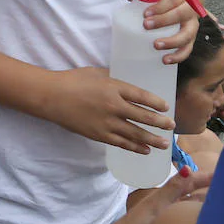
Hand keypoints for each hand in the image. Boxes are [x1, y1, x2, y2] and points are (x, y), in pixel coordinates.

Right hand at [40, 67, 174, 153]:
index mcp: (114, 87)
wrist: (51, 97)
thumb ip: (114, 80)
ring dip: (152, 139)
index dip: (156, 103)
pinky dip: (134, 147)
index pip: (142, 96)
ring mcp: (107, 122)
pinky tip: (144, 150)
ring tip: (164, 144)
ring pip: (135, 133)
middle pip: (143, 116)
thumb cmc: (72, 80)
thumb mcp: (97, 73)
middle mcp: (114, 105)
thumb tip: (128, 86)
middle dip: (160, 123)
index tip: (166, 107)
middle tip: (171, 126)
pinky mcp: (99, 134)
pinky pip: (121, 143)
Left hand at [104, 166, 213, 223]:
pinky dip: (205, 223)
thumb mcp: (156, 204)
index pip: (191, 183)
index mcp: (168, 196)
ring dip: (210, 208)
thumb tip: (188, 168)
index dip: (206, 178)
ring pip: (197, 211)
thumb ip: (173, 189)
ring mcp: (176, 222)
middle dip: (213, 192)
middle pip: (197, 197)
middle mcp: (174, 207)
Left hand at [120, 0, 199, 64]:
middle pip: (181, 15)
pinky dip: (178, 56)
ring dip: (172, 42)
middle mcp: (190, 11)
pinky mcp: (190, 39)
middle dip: (163, 21)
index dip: (160, 6)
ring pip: (187, 35)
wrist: (185, 3)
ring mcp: (191, 26)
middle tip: (146, 25)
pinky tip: (165, 60)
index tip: (145, 13)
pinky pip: (187, 49)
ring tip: (156, 45)